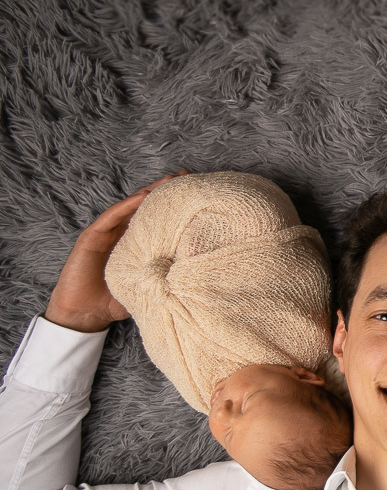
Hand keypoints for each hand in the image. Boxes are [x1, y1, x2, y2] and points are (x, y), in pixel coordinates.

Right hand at [44, 172, 185, 331]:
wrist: (85, 313)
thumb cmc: (115, 301)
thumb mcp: (148, 286)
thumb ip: (166, 278)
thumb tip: (197, 279)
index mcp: (138, 243)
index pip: (159, 219)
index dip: (176, 206)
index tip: (198, 192)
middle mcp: (123, 234)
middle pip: (147, 207)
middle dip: (166, 190)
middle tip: (188, 175)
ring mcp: (107, 233)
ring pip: (130, 207)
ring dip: (149, 191)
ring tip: (170, 180)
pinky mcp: (92, 237)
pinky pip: (111, 217)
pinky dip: (126, 205)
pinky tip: (143, 196)